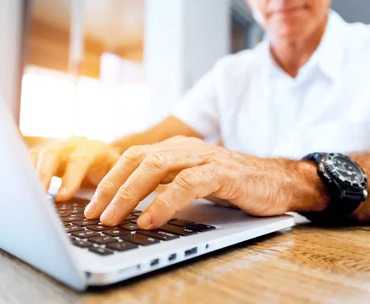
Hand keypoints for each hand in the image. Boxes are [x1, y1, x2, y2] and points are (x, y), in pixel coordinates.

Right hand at [29, 137, 121, 201]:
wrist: (102, 152)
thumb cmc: (109, 167)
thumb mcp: (117, 173)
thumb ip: (114, 184)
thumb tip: (112, 206)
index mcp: (93, 150)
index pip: (80, 161)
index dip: (69, 179)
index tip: (60, 197)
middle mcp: (72, 146)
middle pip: (53, 153)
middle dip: (43, 174)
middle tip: (37, 195)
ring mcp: (56, 148)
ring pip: (39, 155)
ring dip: (30, 175)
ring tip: (25, 195)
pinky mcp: (44, 155)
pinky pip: (30, 160)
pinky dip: (24, 173)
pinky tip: (21, 189)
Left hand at [83, 136, 297, 228]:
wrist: (278, 181)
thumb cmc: (232, 185)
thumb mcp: (192, 182)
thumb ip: (165, 186)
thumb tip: (126, 208)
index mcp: (174, 150)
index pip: (132, 158)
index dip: (108, 180)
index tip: (91, 207)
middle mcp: (185, 149)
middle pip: (137, 160)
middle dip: (111, 187)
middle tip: (95, 215)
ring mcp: (204, 157)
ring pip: (156, 167)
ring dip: (130, 194)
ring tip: (114, 219)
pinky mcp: (223, 172)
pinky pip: (188, 184)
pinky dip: (165, 202)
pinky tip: (151, 220)